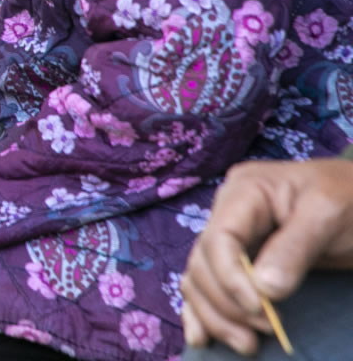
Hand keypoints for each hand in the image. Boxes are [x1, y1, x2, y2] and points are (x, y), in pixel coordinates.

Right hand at [183, 159, 352, 353]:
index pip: (218, 238)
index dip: (229, 277)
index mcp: (244, 191)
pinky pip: (208, 285)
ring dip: (215, 315)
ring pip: (199, 278)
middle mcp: (228, 213)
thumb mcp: (328, 214)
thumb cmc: (350, 198)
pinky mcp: (239, 260)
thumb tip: (263, 291)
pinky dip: (202, 311)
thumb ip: (294, 248)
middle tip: (262, 333)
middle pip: (203, 262)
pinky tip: (201, 337)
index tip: (258, 309)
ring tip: (246, 345)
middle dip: (225, 303)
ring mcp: (232, 236)